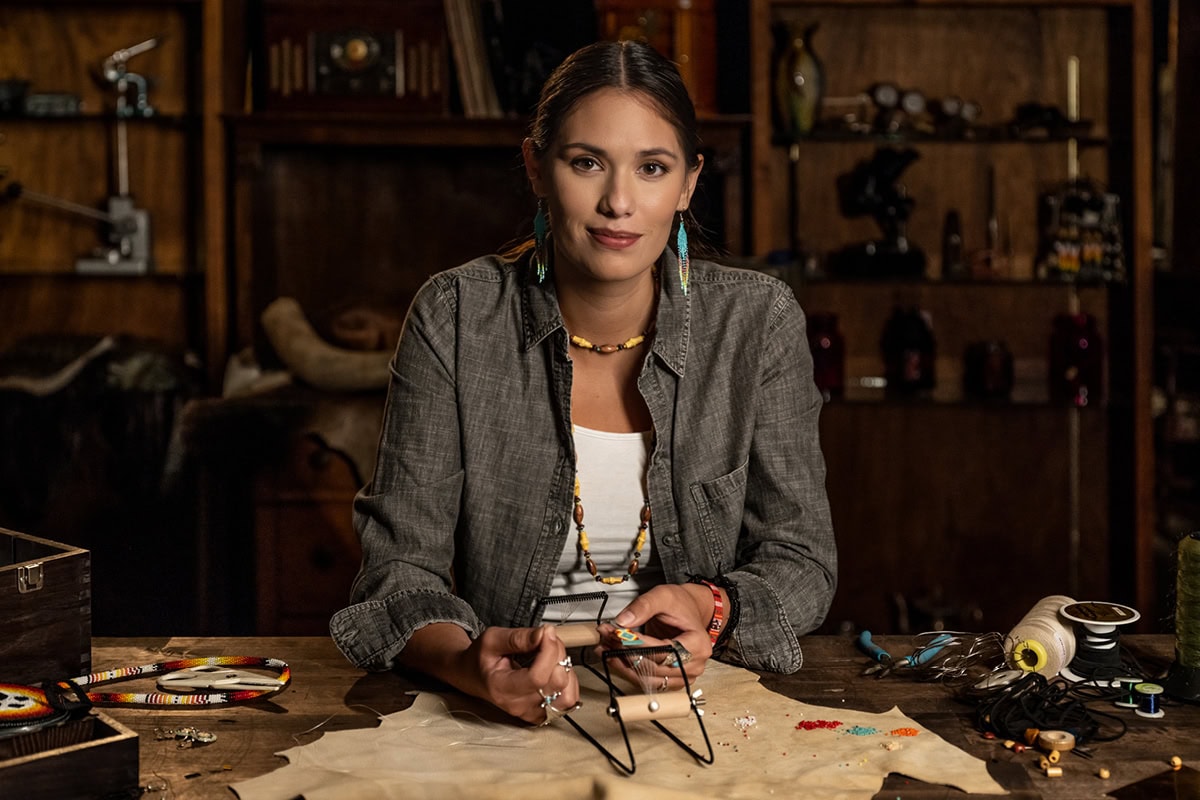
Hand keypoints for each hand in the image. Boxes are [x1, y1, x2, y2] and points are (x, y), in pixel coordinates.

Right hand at [455, 626, 580, 724]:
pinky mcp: (540, 713)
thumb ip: (518, 637)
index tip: (546, 633)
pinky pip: (566, 702)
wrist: (473, 676)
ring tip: (552, 656)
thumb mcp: (492, 639)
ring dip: (567, 670)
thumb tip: (544, 635)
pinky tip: (556, 669)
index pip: (537, 677)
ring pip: (567, 695)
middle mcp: (517, 705)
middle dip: (557, 653)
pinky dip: (569, 683)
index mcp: (502, 688)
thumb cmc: (480, 658)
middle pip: (556, 682)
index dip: (549, 651)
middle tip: (547, 639)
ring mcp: (530, 712)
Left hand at [597, 583, 716, 690]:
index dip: (636, 643)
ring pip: (647, 679)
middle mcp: (693, 664)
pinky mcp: (671, 680)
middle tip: (607, 638)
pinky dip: (628, 670)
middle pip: (653, 667)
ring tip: (606, 648)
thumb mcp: (663, 596)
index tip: (616, 633)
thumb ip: (643, 606)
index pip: (662, 650)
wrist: (688, 610)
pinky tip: (614, 657)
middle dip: (625, 652)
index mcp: (697, 644)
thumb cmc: (681, 604)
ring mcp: (683, 675)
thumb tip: (623, 621)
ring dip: (623, 665)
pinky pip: (647, 681)